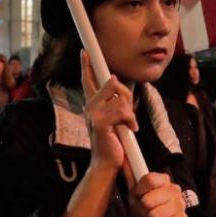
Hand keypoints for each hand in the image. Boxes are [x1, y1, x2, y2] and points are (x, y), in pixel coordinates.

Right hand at [80, 50, 135, 173]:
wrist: (107, 164)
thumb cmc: (113, 142)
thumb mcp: (117, 118)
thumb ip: (115, 100)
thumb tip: (114, 79)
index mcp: (92, 105)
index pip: (88, 81)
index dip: (86, 65)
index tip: (84, 52)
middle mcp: (89, 107)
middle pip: (111, 85)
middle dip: (126, 96)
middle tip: (128, 116)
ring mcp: (93, 114)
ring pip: (120, 99)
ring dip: (130, 115)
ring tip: (128, 127)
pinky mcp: (100, 123)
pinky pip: (122, 111)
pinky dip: (130, 121)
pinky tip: (129, 130)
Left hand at [130, 171, 189, 216]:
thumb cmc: (149, 208)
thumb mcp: (137, 193)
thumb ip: (131, 176)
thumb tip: (123, 157)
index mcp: (164, 180)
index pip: (149, 179)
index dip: (139, 190)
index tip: (137, 196)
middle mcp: (174, 190)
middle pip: (148, 200)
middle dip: (142, 209)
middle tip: (144, 211)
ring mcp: (180, 205)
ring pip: (154, 215)